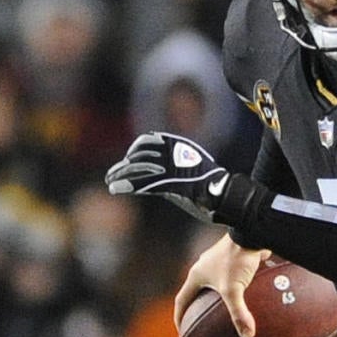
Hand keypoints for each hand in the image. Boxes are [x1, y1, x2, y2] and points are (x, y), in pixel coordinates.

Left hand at [105, 132, 228, 221]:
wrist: (225, 195)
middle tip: (112, 175)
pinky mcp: (170, 184)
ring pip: (137, 168)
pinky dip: (127, 185)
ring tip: (110, 183)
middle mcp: (173, 153)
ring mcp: (172, 168)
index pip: (147, 140)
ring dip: (120, 175)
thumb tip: (159, 170)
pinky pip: (143, 183)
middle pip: (139, 155)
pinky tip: (116, 189)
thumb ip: (176, 164)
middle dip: (123, 165)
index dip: (134, 151)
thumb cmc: (212, 185)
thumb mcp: (193, 167)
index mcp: (178, 146)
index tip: (127, 162)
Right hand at [174, 233, 271, 336]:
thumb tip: (247, 336)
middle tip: (200, 323)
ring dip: (215, 297)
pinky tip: (246, 297)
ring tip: (223, 311)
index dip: (179, 317)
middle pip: (195, 291)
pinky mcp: (233, 257)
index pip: (181, 300)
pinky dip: (234, 288)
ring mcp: (218, 260)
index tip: (182, 330)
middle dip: (197, 307)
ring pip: (214, 283)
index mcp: (196, 275)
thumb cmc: (236, 258)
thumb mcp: (234, 289)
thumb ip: (239, 313)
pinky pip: (230, 277)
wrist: (250, 232)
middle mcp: (204, 266)